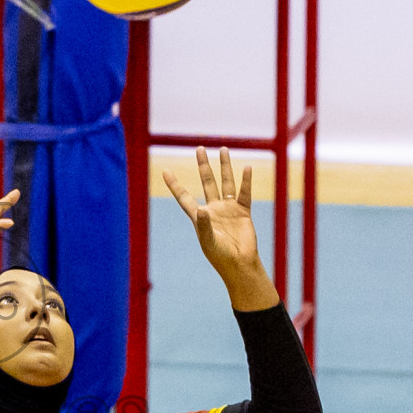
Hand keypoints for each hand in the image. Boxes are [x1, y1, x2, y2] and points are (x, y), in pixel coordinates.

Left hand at [161, 147, 279, 310]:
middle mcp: (213, 209)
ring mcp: (228, 209)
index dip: (175, 185)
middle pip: (207, 182)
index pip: (184, 197)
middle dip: (203, 166)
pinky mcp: (243, 212)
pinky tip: (247, 168)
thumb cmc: (220, 256)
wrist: (240, 264)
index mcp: (199, 216)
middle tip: (199, 148)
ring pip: (226, 183)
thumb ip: (204, 225)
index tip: (165, 171)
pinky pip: (244, 193)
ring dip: (225, 167)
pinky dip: (246, 181)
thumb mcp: (208, 241)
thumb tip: (202, 209)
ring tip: (223, 149)